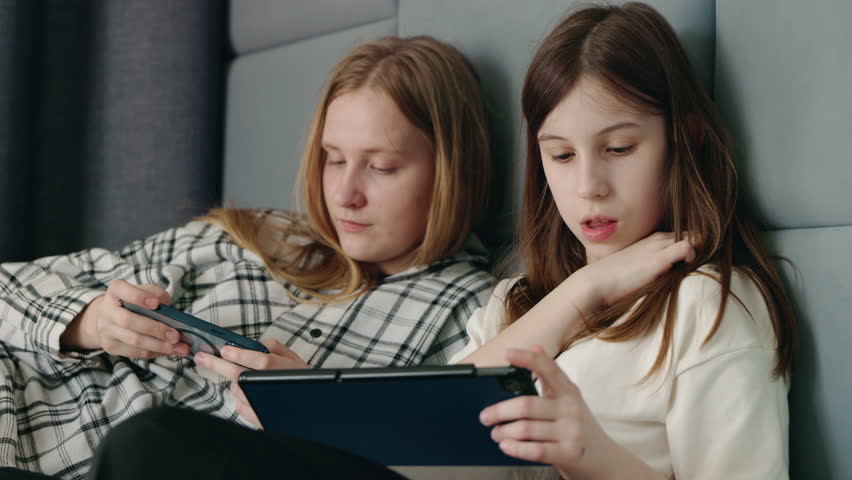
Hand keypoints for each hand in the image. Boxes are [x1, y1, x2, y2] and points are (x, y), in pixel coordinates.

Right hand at [60, 279, 188, 357]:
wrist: (109, 317)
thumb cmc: (134, 301)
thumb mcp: (145, 291)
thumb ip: (156, 294)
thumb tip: (168, 310)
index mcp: (115, 291)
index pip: (121, 290)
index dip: (138, 297)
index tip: (156, 304)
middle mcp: (106, 311)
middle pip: (129, 321)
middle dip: (155, 329)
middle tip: (176, 336)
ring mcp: (106, 331)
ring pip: (134, 341)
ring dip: (160, 346)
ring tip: (180, 348)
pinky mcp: (111, 347)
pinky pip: (135, 352)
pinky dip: (155, 352)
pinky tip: (169, 351)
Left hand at [193, 338, 309, 427]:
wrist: (312, 410)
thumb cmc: (302, 380)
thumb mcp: (295, 359)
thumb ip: (276, 347)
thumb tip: (255, 342)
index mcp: (285, 370)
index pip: (261, 360)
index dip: (241, 354)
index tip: (224, 349)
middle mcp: (273, 388)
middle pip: (241, 376)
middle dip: (218, 365)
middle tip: (202, 357)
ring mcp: (264, 406)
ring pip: (237, 390)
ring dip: (235, 382)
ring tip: (248, 380)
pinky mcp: (258, 419)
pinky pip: (239, 406)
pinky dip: (240, 397)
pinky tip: (250, 394)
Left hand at [480, 346, 616, 477]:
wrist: (604, 458)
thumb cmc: (576, 425)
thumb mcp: (567, 397)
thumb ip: (549, 376)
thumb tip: (535, 347)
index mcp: (569, 390)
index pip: (548, 368)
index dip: (527, 359)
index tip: (508, 354)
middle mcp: (571, 408)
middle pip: (526, 404)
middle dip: (499, 411)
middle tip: (485, 417)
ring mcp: (572, 431)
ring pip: (526, 429)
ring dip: (503, 432)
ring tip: (496, 434)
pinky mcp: (569, 453)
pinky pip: (536, 450)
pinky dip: (516, 448)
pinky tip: (506, 446)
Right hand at [573, 231, 695, 312]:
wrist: (594, 283)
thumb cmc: (610, 280)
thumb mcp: (632, 269)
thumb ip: (647, 269)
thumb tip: (659, 278)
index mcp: (649, 241)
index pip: (680, 236)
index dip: (691, 245)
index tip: (692, 260)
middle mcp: (655, 240)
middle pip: (689, 235)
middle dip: (698, 246)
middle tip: (699, 263)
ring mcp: (657, 247)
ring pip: (691, 237)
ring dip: (697, 250)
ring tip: (695, 266)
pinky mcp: (659, 259)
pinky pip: (687, 246)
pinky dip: (693, 254)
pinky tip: (688, 266)